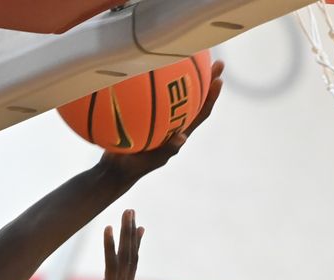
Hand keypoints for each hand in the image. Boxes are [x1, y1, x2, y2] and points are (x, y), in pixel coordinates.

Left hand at [52, 209, 142, 279]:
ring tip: (125, 213)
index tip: (135, 228)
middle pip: (128, 258)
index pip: (128, 267)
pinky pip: (111, 268)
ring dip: (125, 234)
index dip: (132, 247)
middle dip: (130, 234)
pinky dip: (110, 248)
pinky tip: (108, 231)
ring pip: (123, 260)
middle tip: (131, 211)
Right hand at [101, 61, 224, 178]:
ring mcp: (160, 118)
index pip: (200, 113)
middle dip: (206, 80)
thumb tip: (183, 138)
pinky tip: (147, 65)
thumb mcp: (148, 160)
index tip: (219, 80)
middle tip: (215, 62)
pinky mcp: (144, 115)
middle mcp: (173, 123)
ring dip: (185, 76)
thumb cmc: (132, 167)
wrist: (114, 169)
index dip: (211, 97)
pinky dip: (154, 81)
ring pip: (175, 94)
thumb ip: (165, 151)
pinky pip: (151, 94)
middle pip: (194, 98)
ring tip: (190, 56)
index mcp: (178, 133)